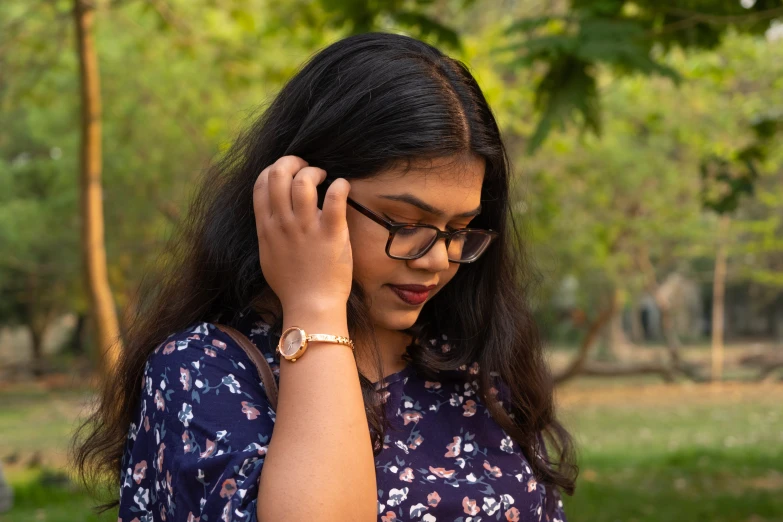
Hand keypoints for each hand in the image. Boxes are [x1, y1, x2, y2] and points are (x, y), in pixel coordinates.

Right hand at [253, 155, 352, 313]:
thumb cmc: (291, 285)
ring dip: (314, 171)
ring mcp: (307, 228)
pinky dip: (340, 185)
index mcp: (266, 227)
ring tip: (324, 177)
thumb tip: (271, 214)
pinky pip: (335, 197)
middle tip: (308, 168)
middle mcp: (283, 224)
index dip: (274, 168)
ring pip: (303, 181)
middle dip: (293, 162)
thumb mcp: (268, 255)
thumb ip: (267, 232)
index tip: (288, 172)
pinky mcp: (332, 233)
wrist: (310, 306)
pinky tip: (343, 187)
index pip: (261, 183)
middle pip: (279, 174)